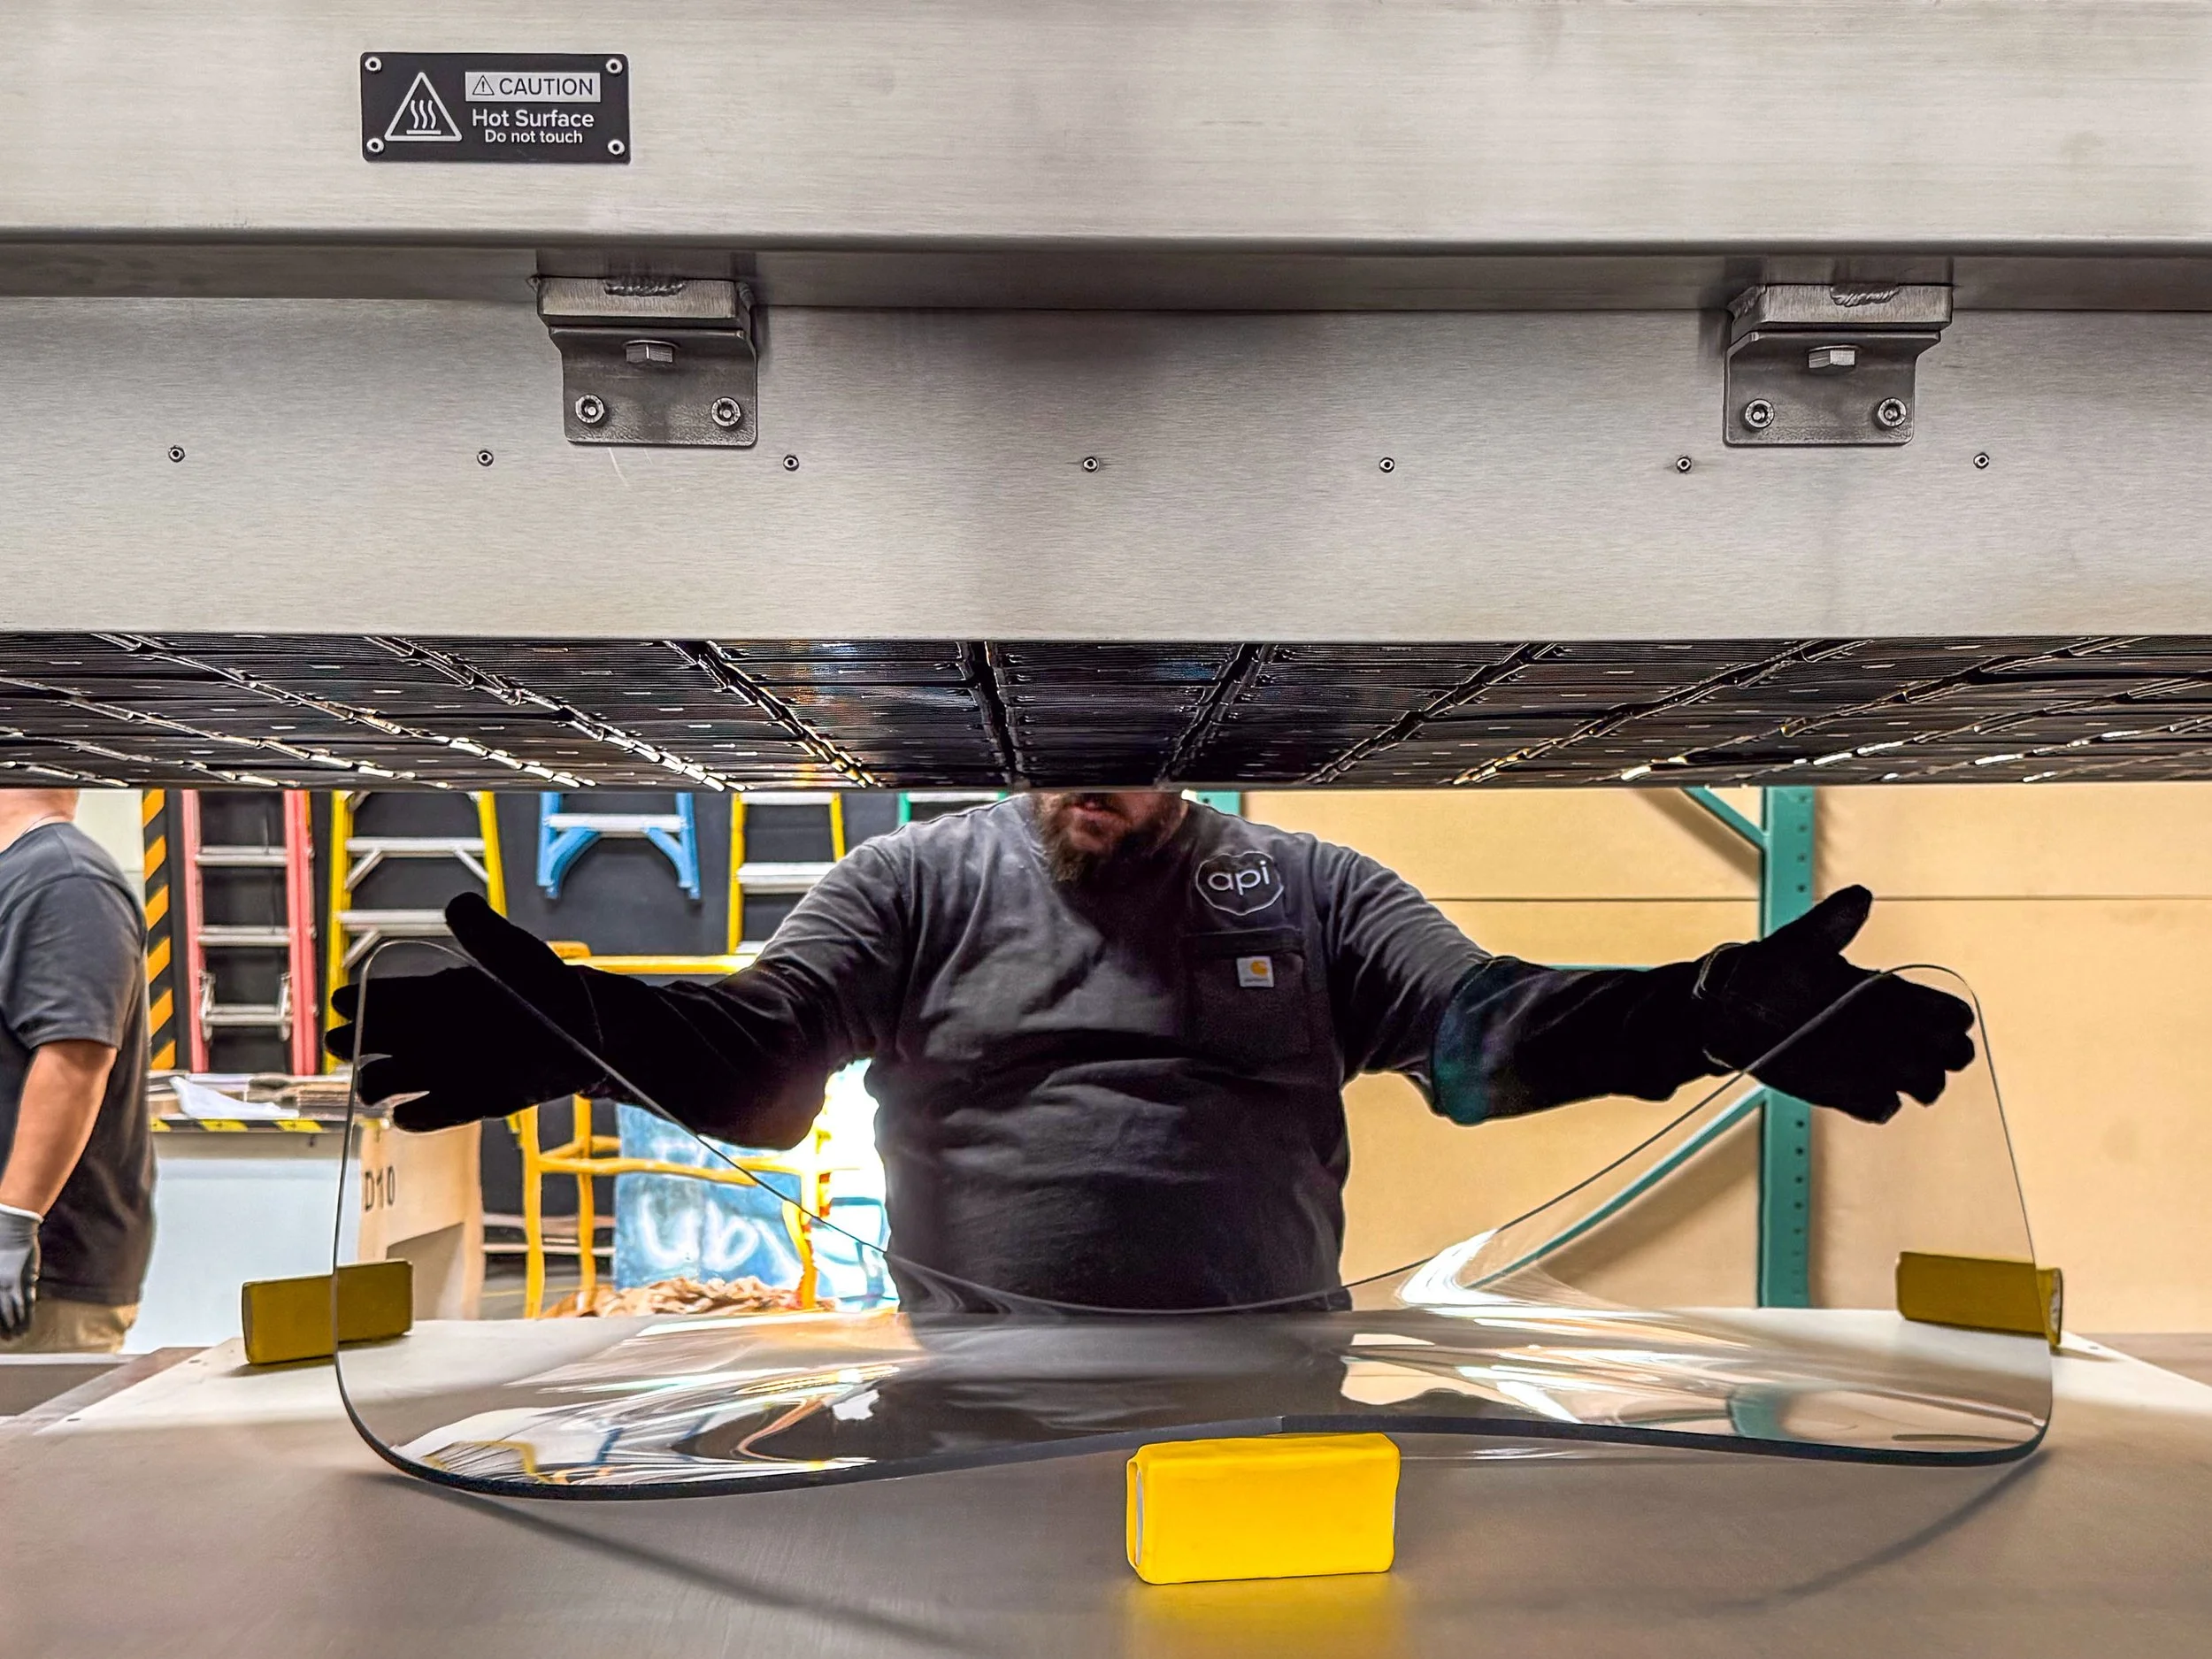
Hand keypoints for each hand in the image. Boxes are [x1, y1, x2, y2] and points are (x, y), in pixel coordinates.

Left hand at [0, 1203, 38, 1339]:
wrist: (10, 1226)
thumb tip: (9, 1290)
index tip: (2, 1334)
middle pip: (0, 1314)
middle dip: (4, 1328)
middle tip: (9, 1338)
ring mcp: (13, 1284)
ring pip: (14, 1311)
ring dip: (17, 1324)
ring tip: (20, 1335)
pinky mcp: (27, 1279)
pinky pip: (27, 1302)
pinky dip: (28, 1314)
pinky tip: (28, 1322)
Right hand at [324, 894, 603, 1131]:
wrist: (586, 1027)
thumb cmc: (546, 986)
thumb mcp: (516, 953)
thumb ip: (484, 932)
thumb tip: (458, 904)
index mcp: (437, 994)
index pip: (385, 997)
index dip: (361, 1000)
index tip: (339, 1001)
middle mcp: (434, 1032)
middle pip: (378, 1039)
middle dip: (355, 1041)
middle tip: (340, 1041)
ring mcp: (449, 1067)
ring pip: (394, 1078)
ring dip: (380, 1081)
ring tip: (374, 1082)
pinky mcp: (473, 1099)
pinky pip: (434, 1112)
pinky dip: (419, 1115)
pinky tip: (406, 1113)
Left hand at [1694, 885, 1975, 1123]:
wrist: (1729, 1008)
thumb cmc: (1770, 969)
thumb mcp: (1803, 941)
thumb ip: (1835, 921)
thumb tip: (1861, 895)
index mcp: (1889, 994)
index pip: (1951, 1013)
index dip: (1952, 1017)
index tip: (1938, 1016)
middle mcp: (1889, 1031)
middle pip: (1952, 1054)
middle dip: (1949, 1054)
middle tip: (1919, 1045)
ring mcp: (1870, 1064)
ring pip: (1926, 1083)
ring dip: (1920, 1080)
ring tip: (1888, 1066)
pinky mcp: (1845, 1090)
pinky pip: (1882, 1108)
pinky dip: (1879, 1102)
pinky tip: (1859, 1085)